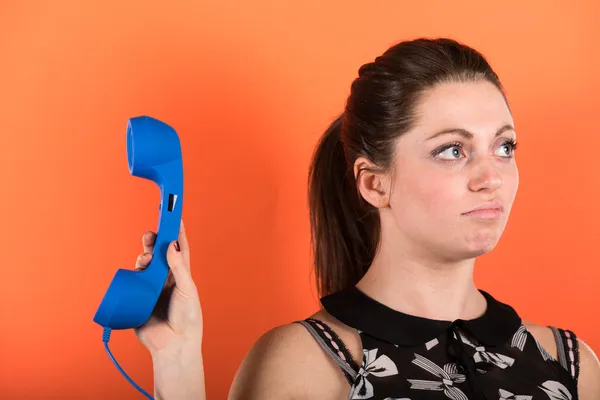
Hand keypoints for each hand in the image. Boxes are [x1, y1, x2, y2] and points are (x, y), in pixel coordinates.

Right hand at [133, 220, 202, 355]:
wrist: (173, 345)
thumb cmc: (187, 318)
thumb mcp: (187, 290)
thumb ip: (179, 268)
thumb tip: (172, 245)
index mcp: (181, 275)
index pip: (179, 249)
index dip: (176, 232)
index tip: (172, 215)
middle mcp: (165, 279)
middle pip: (158, 254)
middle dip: (154, 242)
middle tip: (150, 234)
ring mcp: (151, 288)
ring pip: (144, 266)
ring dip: (143, 257)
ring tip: (144, 259)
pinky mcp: (138, 298)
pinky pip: (131, 282)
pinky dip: (131, 274)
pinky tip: (134, 271)